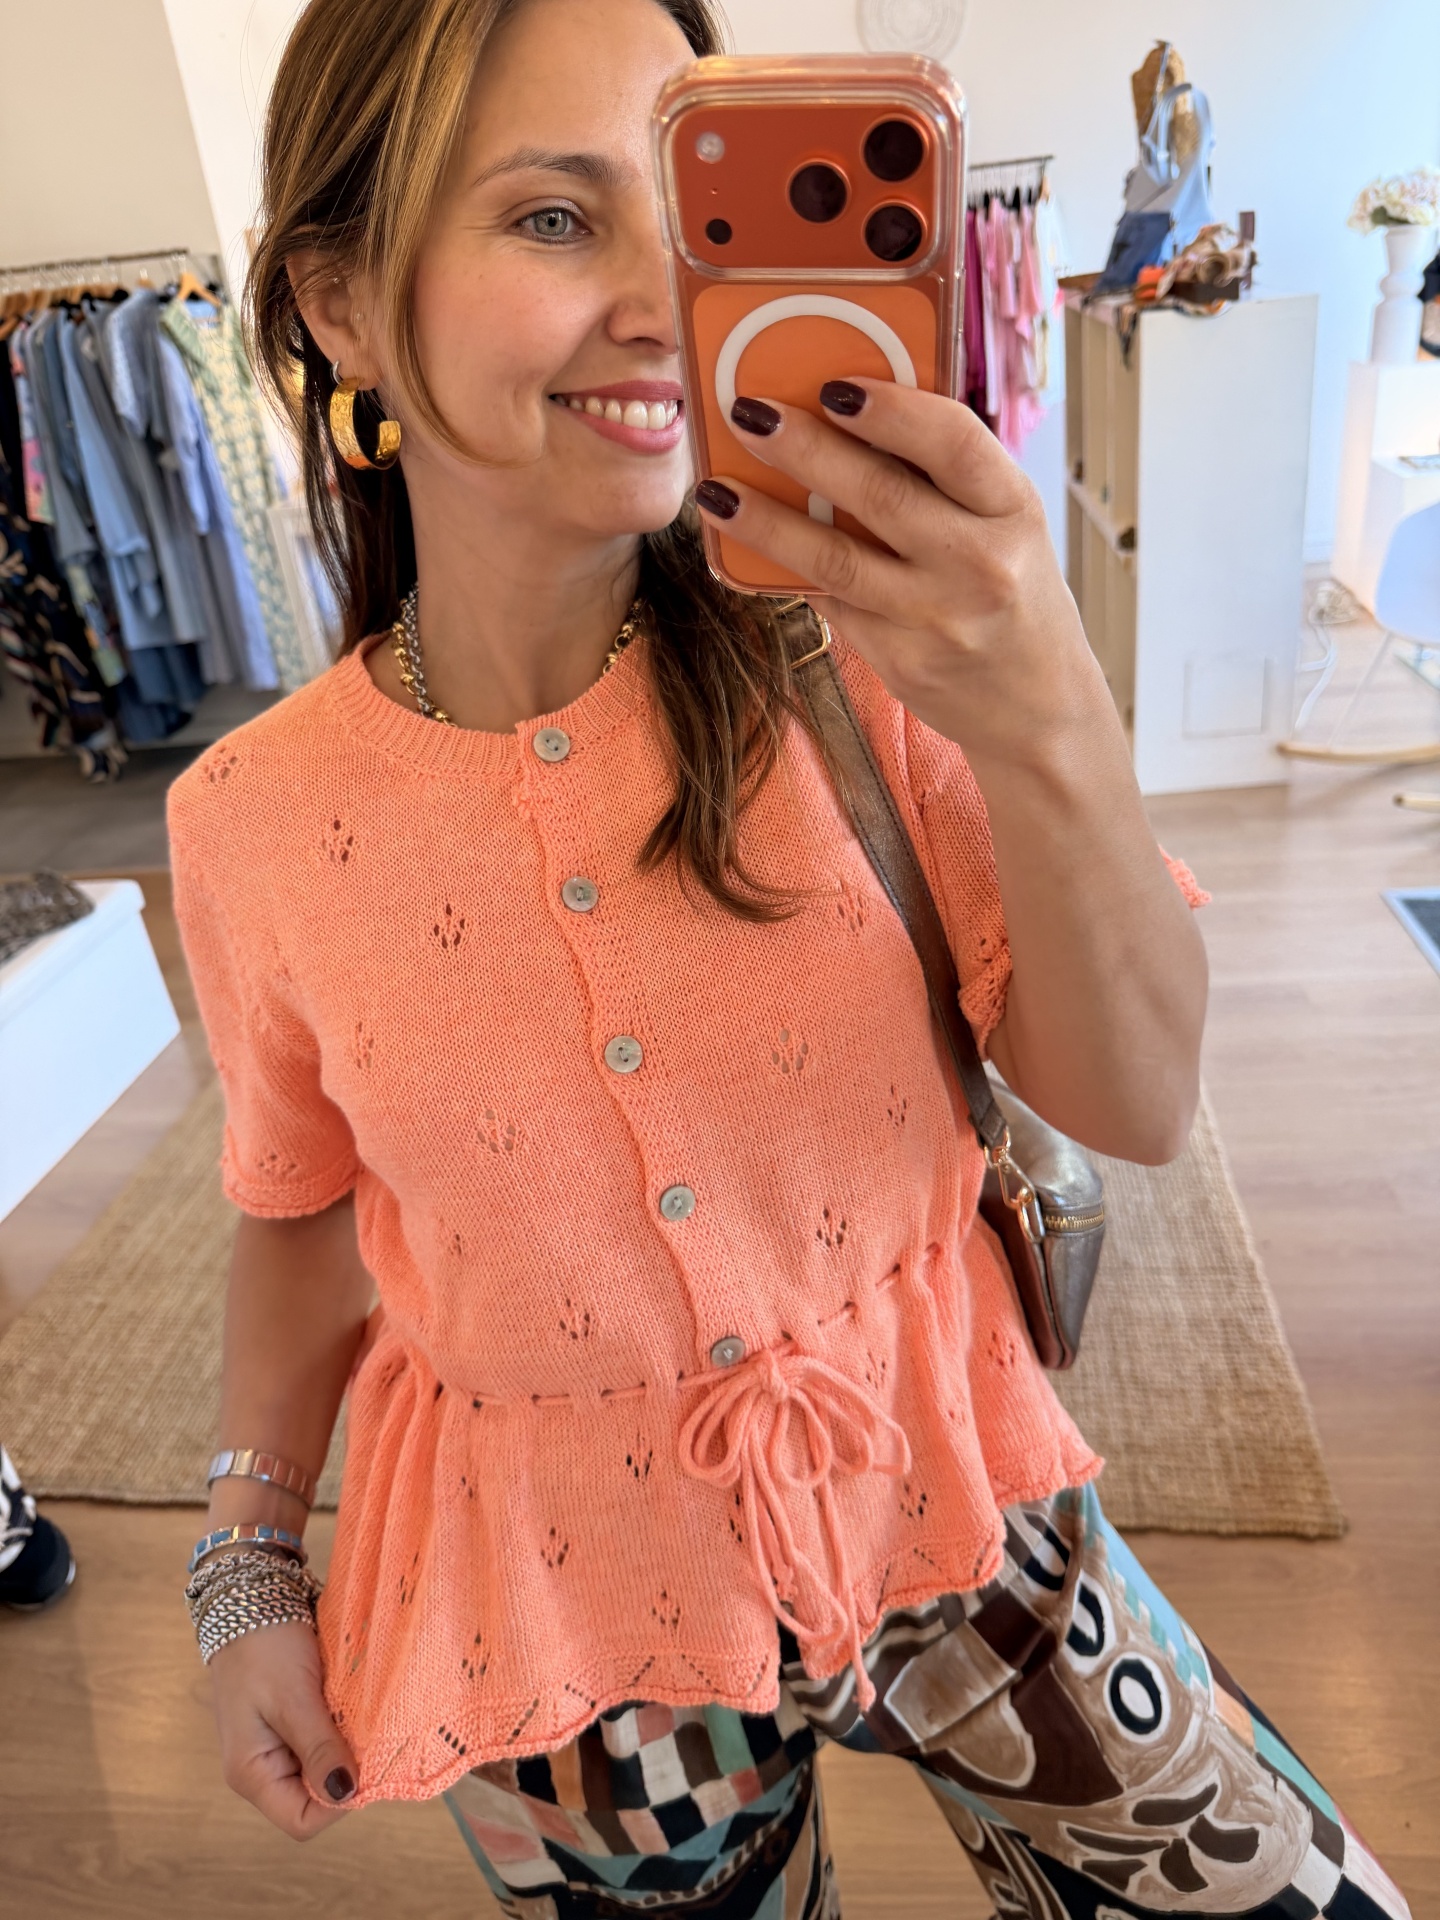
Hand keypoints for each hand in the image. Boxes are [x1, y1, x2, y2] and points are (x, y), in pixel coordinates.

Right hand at [209, 1620, 358, 1838]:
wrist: (248, 1599)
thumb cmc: (263, 1647)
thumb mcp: (293, 1697)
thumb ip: (319, 1748)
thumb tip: (347, 1795)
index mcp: (252, 1774)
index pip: (302, 1821)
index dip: (339, 1802)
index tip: (367, 1764)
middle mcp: (263, 1770)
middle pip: (316, 1799)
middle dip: (348, 1773)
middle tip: (370, 1734)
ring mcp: (278, 1748)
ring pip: (325, 1770)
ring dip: (348, 1749)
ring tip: (361, 1716)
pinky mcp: (292, 1725)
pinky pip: (324, 1743)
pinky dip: (343, 1730)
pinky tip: (353, 1707)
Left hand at [695, 381, 1110, 765]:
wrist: (1039, 706)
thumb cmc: (1013, 593)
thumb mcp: (1004, 525)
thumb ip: (943, 479)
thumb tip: (840, 416)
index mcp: (1014, 508)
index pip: (952, 441)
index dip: (889, 409)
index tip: (833, 385)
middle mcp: (981, 564)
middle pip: (879, 495)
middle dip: (803, 449)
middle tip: (747, 413)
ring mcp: (937, 619)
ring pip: (836, 560)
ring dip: (766, 522)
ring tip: (716, 492)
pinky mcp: (901, 662)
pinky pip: (833, 604)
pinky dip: (789, 572)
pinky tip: (749, 546)